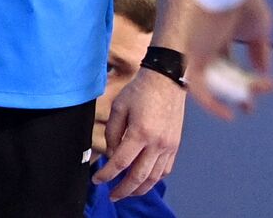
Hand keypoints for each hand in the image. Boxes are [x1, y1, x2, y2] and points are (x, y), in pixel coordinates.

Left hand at [92, 68, 184, 200]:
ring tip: (127, 191)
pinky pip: (165, 169)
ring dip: (139, 189)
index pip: (120, 163)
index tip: (97, 180)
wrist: (166, 78)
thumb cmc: (142, 89)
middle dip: (122, 190)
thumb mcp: (119, 107)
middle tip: (112, 195)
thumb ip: (112, 133)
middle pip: (138, 176)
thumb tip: (112, 153)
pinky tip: (145, 179)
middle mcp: (156, 142)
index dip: (106, 175)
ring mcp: (168, 145)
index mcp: (140, 132)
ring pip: (154, 177)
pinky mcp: (175, 144)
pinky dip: (154, 178)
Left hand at [183, 0, 272, 119]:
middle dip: (237, 92)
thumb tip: (262, 74)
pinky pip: (200, 88)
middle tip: (250, 107)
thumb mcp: (260, 29)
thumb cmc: (243, 1)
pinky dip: (212, 103)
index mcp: (218, 36)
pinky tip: (229, 114)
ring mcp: (198, 51)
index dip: (245, 78)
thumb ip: (261, 52)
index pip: (230, 64)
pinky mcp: (195, 57)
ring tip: (249, 105)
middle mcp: (205, 45)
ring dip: (233, 96)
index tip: (265, 86)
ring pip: (214, 83)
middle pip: (222, 75)